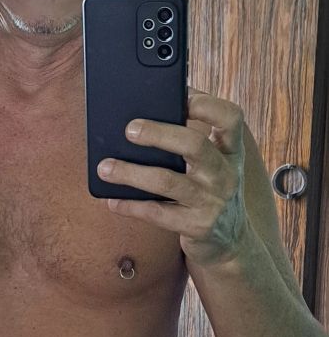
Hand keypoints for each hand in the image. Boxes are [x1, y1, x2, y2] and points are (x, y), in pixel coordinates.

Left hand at [97, 86, 247, 266]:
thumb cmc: (211, 188)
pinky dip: (131, 206)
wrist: (231, 241)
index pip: (230, 118)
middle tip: (129, 129)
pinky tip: (112, 200)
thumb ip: (192, 132)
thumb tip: (154, 98)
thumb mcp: (215, 161)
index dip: (206, 103)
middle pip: (195, 144)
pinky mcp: (197, 226)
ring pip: (168, 181)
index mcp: (230, 150)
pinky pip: (158, 214)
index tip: (179, 95)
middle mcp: (225, 173)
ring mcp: (212, 202)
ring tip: (105, 166)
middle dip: (159, 134)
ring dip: (131, 172)